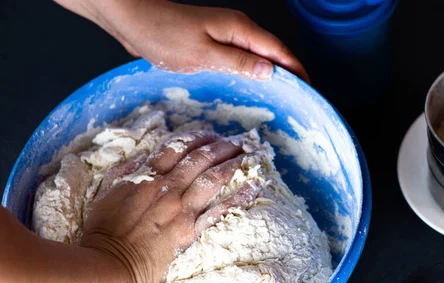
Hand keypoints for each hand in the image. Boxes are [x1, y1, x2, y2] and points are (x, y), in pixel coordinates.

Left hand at [55, 0, 308, 81]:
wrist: (134, 20)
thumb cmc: (164, 34)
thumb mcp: (204, 53)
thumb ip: (238, 63)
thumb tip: (270, 71)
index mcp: (240, 29)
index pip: (278, 50)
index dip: (296, 69)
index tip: (309, 88)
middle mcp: (237, 30)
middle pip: (272, 53)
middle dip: (288, 74)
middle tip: (297, 100)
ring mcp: (225, 36)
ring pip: (256, 57)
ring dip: (269, 76)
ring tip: (280, 99)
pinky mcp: (213, 43)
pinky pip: (239, 60)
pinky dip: (250, 74)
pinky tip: (250, 89)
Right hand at [82, 132, 260, 282]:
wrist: (109, 265)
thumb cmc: (102, 232)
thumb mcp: (107, 192)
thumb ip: (126, 172)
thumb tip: (142, 159)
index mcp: (146, 176)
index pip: (178, 147)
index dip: (199, 137)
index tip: (213, 135)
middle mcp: (167, 188)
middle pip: (201, 158)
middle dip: (223, 146)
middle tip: (240, 141)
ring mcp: (180, 209)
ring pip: (213, 178)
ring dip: (235, 164)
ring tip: (251, 155)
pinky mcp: (190, 232)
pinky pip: (220, 211)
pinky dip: (239, 197)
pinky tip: (255, 186)